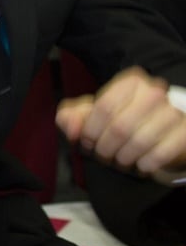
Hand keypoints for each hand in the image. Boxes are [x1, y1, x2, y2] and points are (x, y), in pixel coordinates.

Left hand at [57, 67, 185, 180]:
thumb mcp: (92, 114)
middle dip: (105, 147)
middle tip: (103, 155)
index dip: (90, 130)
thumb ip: (71, 116)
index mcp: (130, 82)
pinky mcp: (184, 132)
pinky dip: (146, 163)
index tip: (87, 142)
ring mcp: (173, 112)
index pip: (104, 107)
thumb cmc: (120, 118)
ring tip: (120, 159)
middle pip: (120, 127)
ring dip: (124, 157)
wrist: (161, 130)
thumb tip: (70, 126)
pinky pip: (161, 153)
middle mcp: (154, 92)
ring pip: (140, 142)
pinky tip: (140, 164)